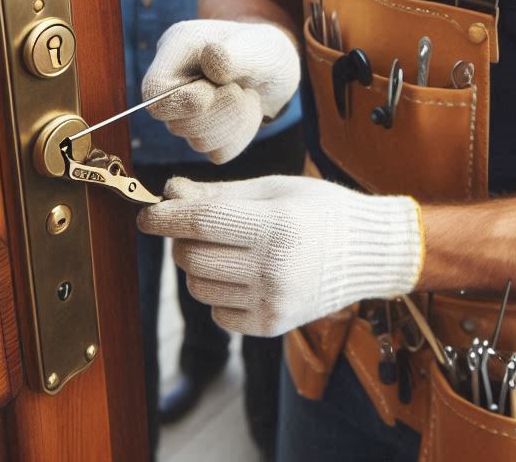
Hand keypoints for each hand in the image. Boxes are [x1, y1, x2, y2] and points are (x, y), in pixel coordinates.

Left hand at [138, 175, 423, 336]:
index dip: (166, 217)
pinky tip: (243, 274)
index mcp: (275, 224)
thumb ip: (220, 195)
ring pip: (199, 287)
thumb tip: (171, 191)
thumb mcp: (274, 189)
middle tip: (196, 225)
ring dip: (198, 267)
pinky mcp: (272, 326)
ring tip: (225, 249)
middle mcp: (273, 267)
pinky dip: (219, 293)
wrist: (369, 252)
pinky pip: (218, 312)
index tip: (146, 214)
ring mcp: (273, 301)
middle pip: (193, 257)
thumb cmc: (321, 210)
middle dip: (183, 239)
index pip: (201, 222)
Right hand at [142, 20, 299, 162]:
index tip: (209, 94)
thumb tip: (211, 58)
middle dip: (217, 112)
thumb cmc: (264, 48)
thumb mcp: (257, 45)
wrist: (278, 68)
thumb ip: (234, 54)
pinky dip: (241, 134)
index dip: (179, 102)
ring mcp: (189, 112)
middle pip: (175, 123)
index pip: (154, 89)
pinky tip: (249, 110)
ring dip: (234, 121)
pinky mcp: (207, 133)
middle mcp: (176, 83)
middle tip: (240, 90)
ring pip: (198, 142)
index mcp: (178, 49)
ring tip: (248, 94)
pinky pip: (219, 152)